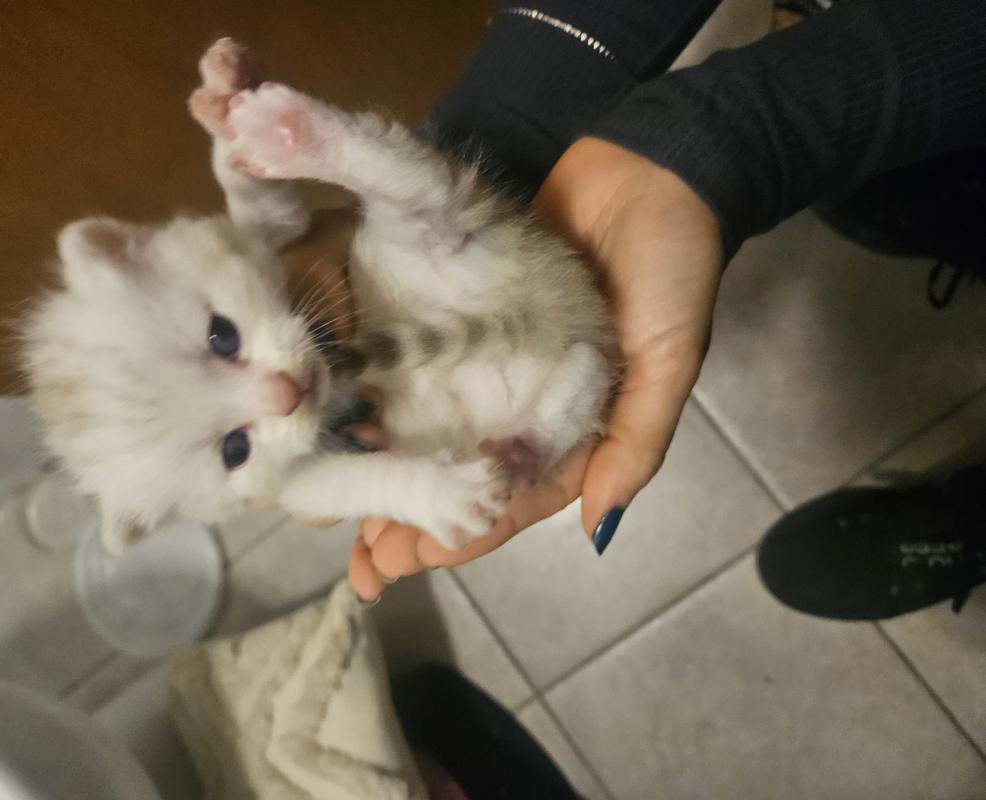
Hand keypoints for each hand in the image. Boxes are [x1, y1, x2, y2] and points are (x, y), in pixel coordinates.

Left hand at [348, 138, 723, 601]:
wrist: (652, 169)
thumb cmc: (671, 269)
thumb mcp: (670, 357)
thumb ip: (636, 439)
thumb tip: (597, 531)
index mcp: (577, 429)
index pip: (517, 499)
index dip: (467, 537)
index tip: (410, 565)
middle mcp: (526, 405)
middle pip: (463, 479)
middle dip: (415, 523)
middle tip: (361, 563)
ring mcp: (491, 364)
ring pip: (432, 434)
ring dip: (389, 473)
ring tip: (337, 516)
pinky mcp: (464, 317)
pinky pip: (419, 368)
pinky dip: (384, 399)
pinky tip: (344, 423)